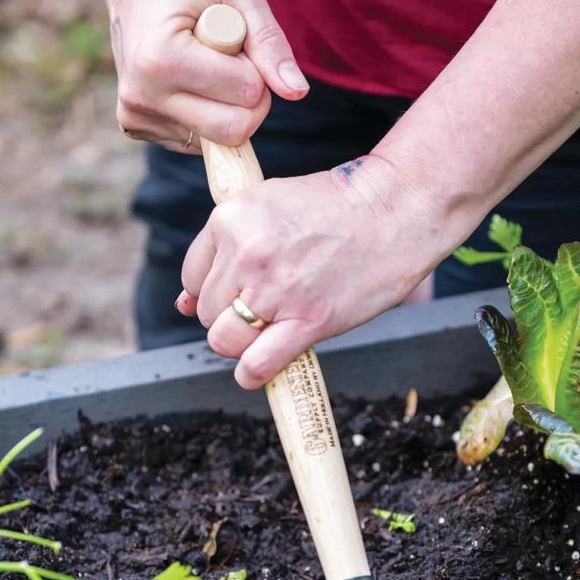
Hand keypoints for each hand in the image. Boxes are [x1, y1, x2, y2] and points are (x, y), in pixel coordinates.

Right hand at [102, 0, 308, 151]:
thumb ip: (271, 40)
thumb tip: (297, 92)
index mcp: (162, 60)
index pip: (247, 94)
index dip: (255, 66)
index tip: (234, 37)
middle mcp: (142, 95)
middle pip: (234, 131)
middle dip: (248, 98)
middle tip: (229, 58)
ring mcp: (136, 115)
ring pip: (218, 141)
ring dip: (225, 104)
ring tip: (201, 61)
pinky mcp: (136, 126)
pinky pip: (198, 142)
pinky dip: (205, 114)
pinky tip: (186, 78)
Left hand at [176, 156, 445, 387]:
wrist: (396, 209)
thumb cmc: (338, 207)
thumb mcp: (271, 205)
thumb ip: (228, 247)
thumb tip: (183, 303)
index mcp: (231, 218)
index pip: (193, 277)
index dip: (215, 290)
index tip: (240, 291)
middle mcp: (246, 254)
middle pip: (207, 311)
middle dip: (229, 316)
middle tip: (265, 308)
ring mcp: (275, 290)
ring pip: (224, 340)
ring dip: (239, 345)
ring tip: (266, 334)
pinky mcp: (307, 320)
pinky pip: (257, 364)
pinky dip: (252, 374)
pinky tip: (258, 370)